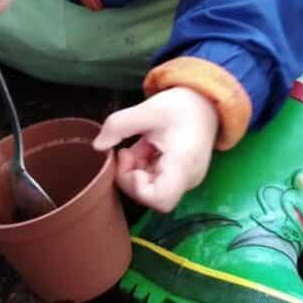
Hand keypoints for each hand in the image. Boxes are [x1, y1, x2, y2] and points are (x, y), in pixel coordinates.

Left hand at [92, 87, 218, 212]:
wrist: (205, 103)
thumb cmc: (181, 105)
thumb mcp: (147, 109)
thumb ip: (118, 125)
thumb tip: (97, 146)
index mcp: (183, 164)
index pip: (160, 200)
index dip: (136, 187)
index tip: (130, 160)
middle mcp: (187, 178)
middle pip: (151, 197)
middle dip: (130, 176)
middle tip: (126, 151)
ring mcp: (185, 180)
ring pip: (151, 189)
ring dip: (136, 170)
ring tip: (139, 145)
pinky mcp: (181, 177)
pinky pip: (156, 181)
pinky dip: (144, 167)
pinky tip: (145, 148)